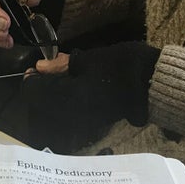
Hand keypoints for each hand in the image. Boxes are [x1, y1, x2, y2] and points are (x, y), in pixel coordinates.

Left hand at [21, 41, 159, 151]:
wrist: (153, 82)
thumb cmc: (119, 66)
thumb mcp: (87, 60)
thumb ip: (60, 66)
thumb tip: (40, 67)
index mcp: (67, 100)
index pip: (34, 93)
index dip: (31, 80)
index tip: (34, 69)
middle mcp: (72, 117)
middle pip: (42, 106)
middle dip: (40, 90)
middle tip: (45, 73)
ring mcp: (84, 123)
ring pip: (55, 112)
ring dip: (52, 97)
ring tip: (60, 80)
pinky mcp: (94, 124)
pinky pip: (70, 116)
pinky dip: (66, 103)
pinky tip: (73, 89)